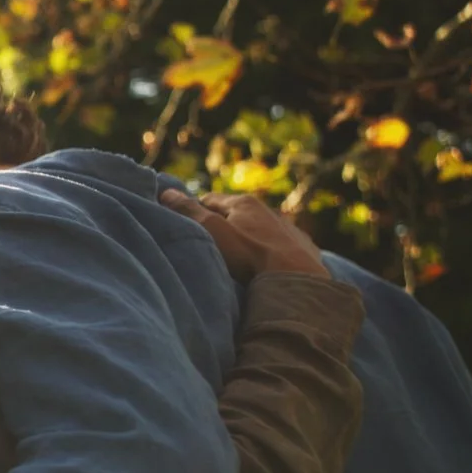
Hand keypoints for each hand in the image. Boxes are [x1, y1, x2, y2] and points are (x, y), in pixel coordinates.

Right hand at [163, 189, 325, 279]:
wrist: (295, 281)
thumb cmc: (248, 255)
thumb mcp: (211, 231)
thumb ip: (188, 211)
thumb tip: (166, 192)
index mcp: (244, 203)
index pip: (209, 199)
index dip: (195, 212)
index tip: (187, 228)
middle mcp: (269, 211)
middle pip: (236, 214)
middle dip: (223, 226)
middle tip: (210, 246)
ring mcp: (290, 229)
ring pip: (260, 230)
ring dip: (248, 239)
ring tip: (239, 260)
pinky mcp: (305, 248)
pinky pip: (281, 246)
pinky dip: (271, 252)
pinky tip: (266, 266)